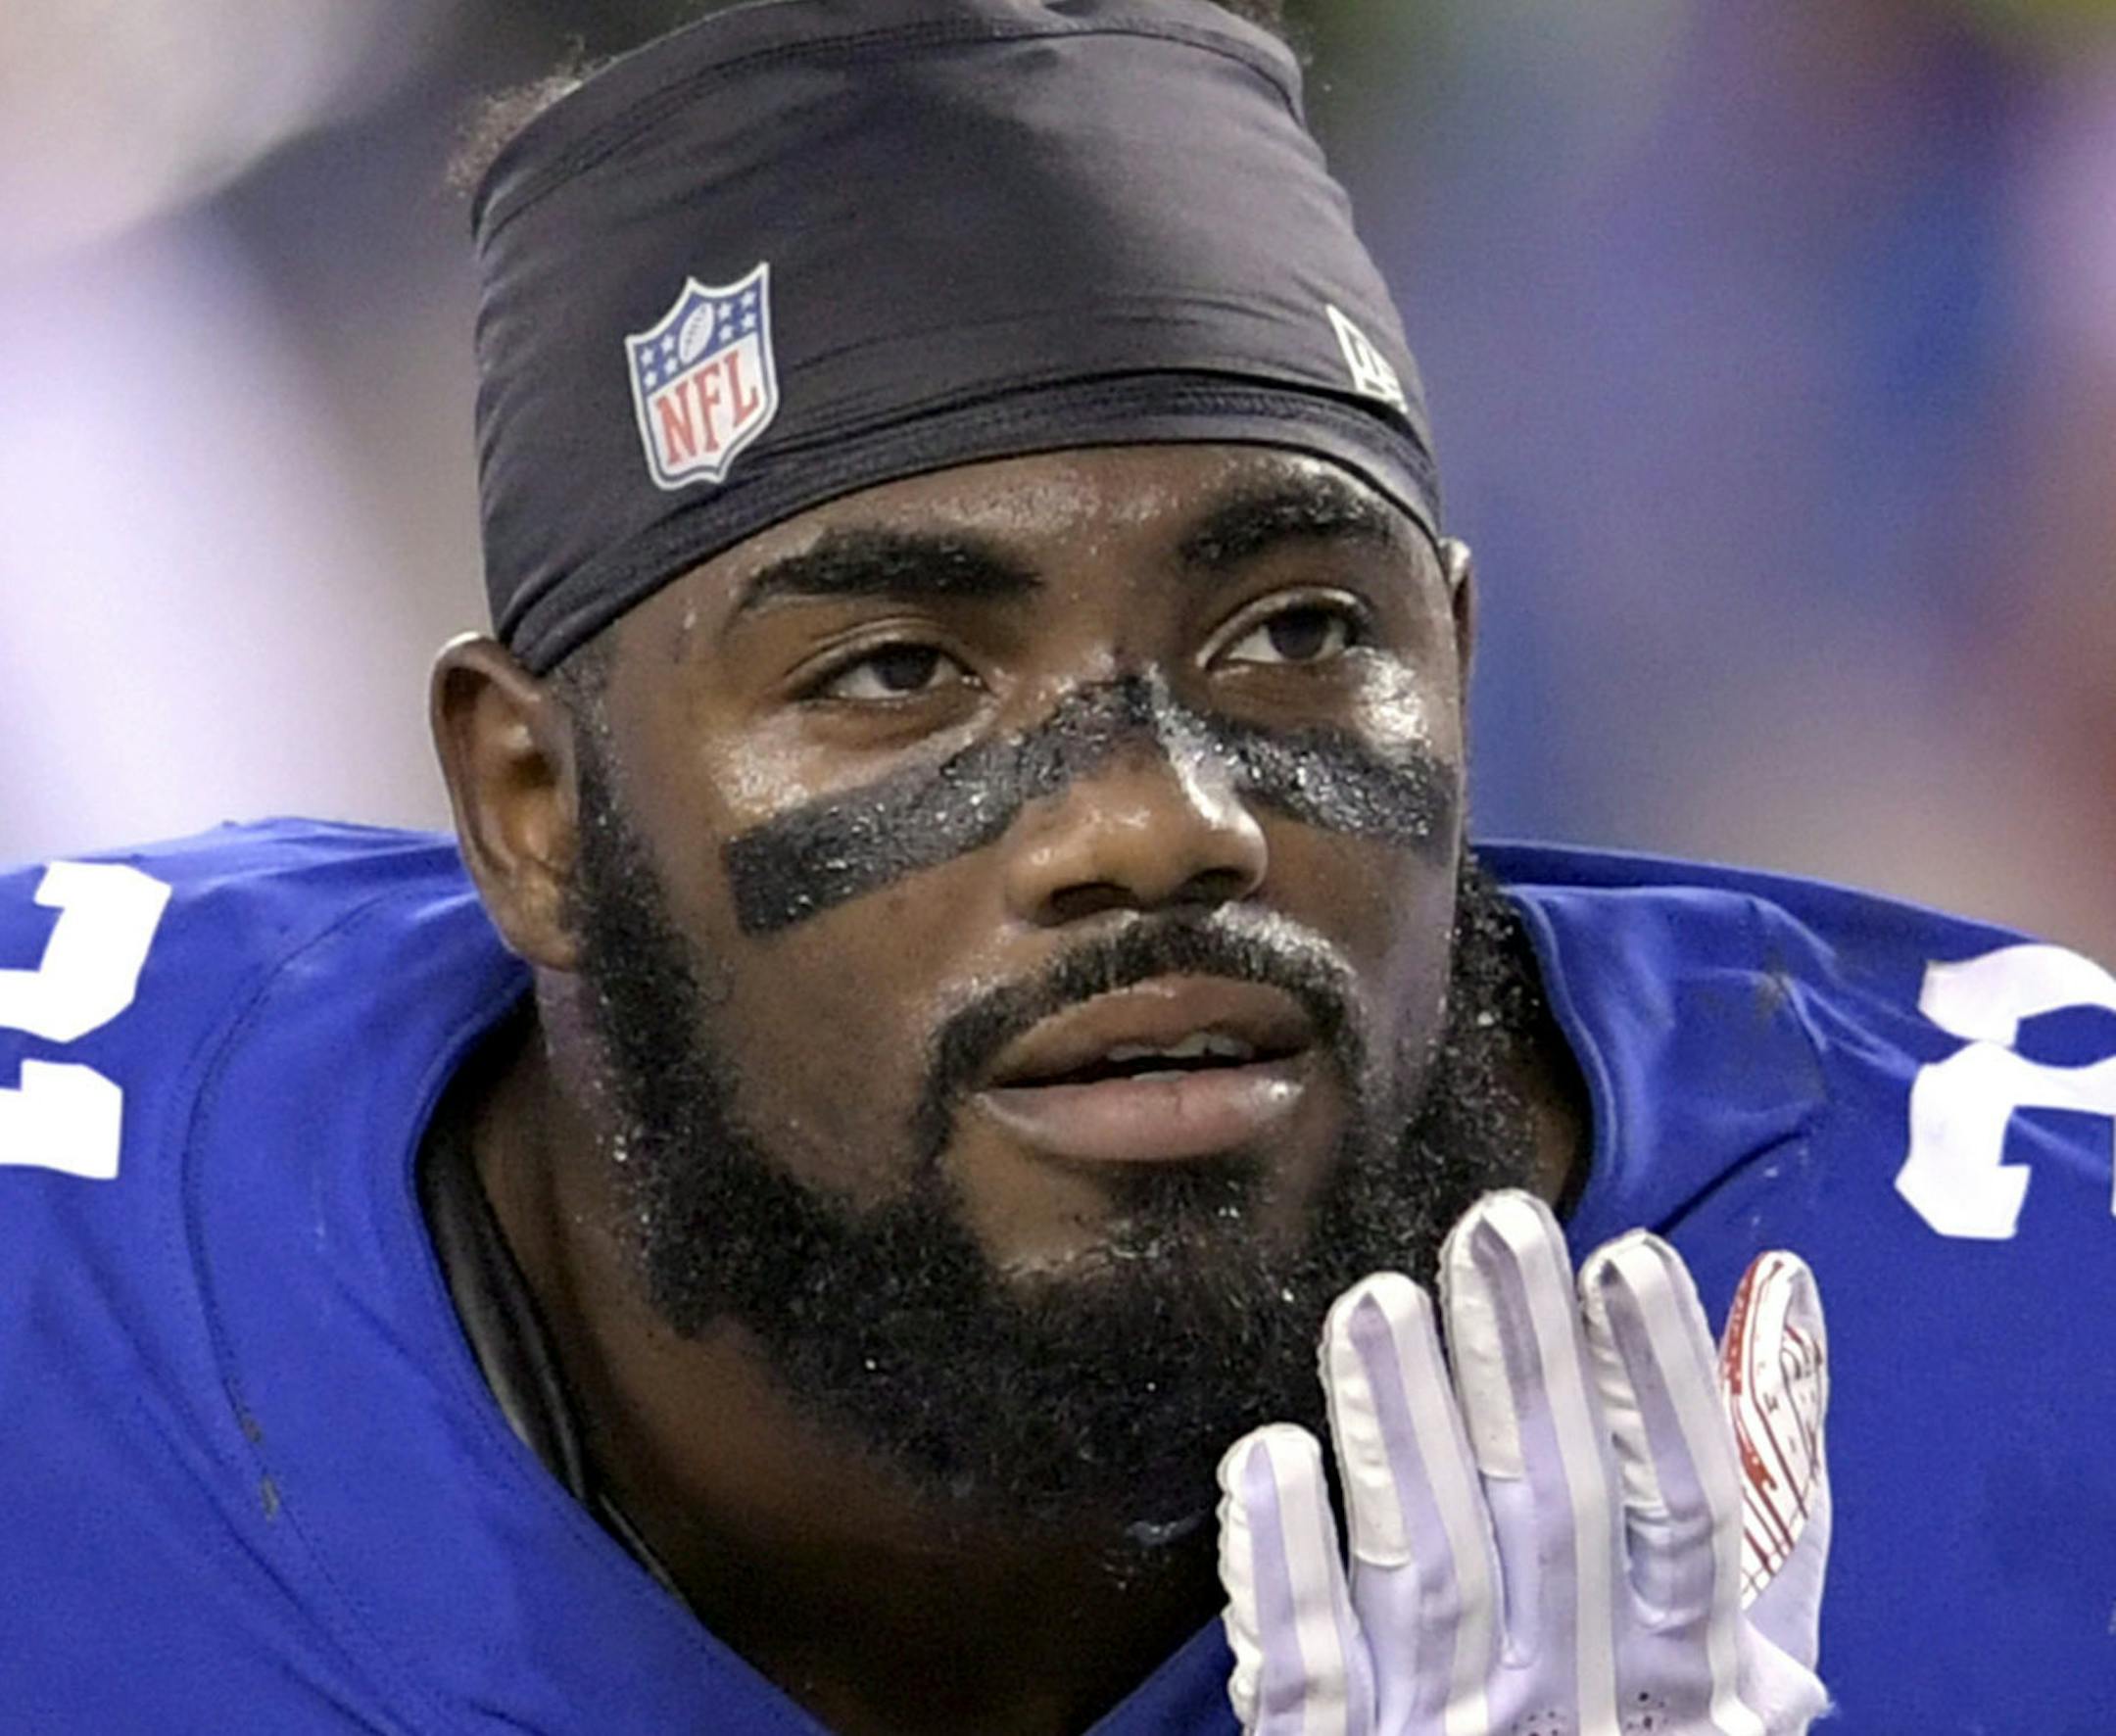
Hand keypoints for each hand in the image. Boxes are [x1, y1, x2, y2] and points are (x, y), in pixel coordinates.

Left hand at [1216, 1191, 1829, 1735]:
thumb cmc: (1628, 1733)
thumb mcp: (1726, 1648)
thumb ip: (1762, 1493)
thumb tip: (1782, 1288)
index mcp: (1684, 1686)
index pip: (1690, 1523)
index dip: (1661, 1393)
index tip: (1629, 1259)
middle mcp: (1574, 1711)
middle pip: (1554, 1523)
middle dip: (1527, 1371)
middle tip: (1494, 1228)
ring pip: (1430, 1579)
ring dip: (1402, 1435)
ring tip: (1371, 1302)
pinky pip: (1308, 1679)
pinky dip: (1287, 1569)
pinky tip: (1266, 1455)